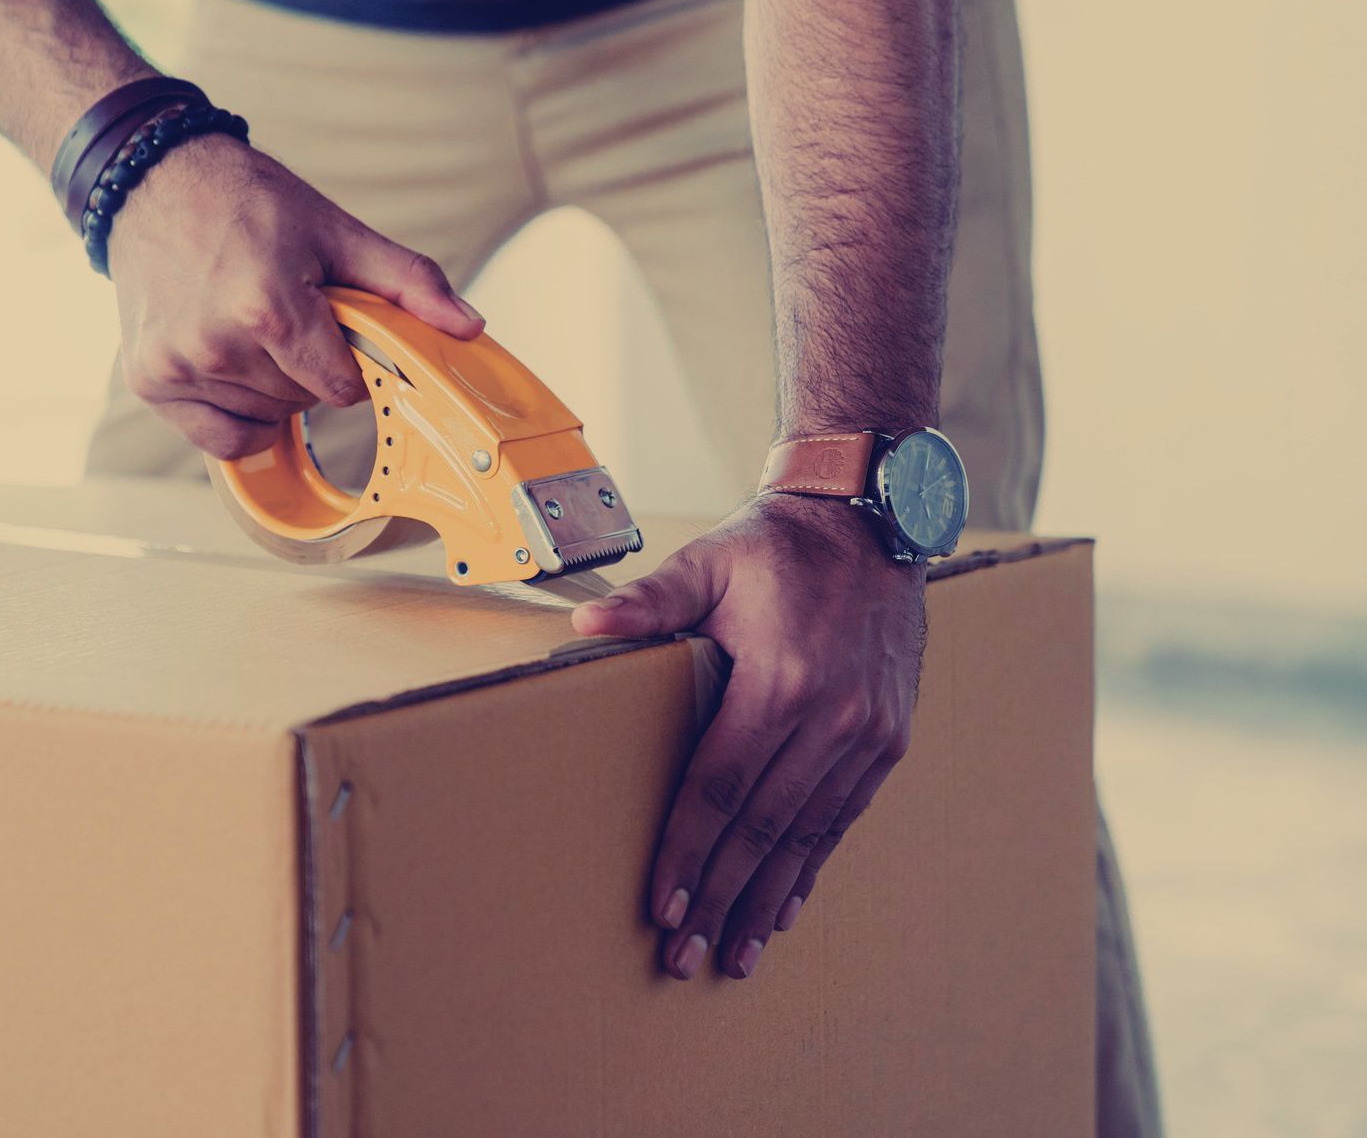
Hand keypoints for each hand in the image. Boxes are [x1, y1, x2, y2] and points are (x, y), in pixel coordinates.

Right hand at [105, 134, 483, 457]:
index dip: (349, 363)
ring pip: (264, 418)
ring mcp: (178, 367)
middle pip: (302, 403)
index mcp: (267, 308)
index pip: (341, 388)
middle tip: (287, 314)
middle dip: (309, 369)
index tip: (333, 329)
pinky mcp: (150, 381)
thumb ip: (408, 283)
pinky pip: (221, 438)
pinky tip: (231, 366)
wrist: (153, 182)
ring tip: (250, 326)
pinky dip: (237, 415)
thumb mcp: (337, 232)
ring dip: (272, 387)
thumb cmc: (247, 202)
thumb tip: (469, 326)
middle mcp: (216, 345)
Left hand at [571, 491, 925, 979]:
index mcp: (782, 679)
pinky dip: (811, 867)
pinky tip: (784, 907)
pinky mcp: (888, 739)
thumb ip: (650, 600)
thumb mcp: (710, 560)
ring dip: (766, 900)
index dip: (687, 851)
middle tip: (683, 955)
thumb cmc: (778, 544)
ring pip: (807, 836)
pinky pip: (842, 819)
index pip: (721, 787)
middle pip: (762, 828)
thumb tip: (587, 627)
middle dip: (719, 897)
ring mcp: (868, 733)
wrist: (872, 520)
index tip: (661, 906)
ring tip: (733, 954)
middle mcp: (832, 717)